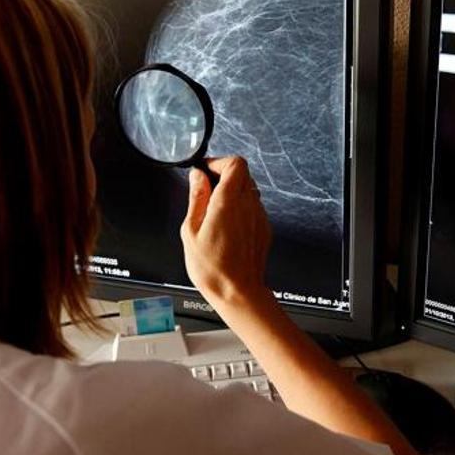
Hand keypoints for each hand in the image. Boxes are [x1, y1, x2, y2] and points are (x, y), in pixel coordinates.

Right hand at [181, 157, 272, 307]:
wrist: (238, 292)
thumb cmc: (214, 268)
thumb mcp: (191, 231)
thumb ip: (196, 198)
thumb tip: (198, 177)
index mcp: (228, 202)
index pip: (235, 163)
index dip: (218, 162)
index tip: (205, 171)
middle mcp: (248, 206)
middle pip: (243, 173)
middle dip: (224, 176)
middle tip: (207, 189)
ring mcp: (259, 217)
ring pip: (249, 190)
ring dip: (233, 192)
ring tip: (215, 211)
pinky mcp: (264, 228)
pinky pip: (253, 207)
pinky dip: (241, 208)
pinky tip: (226, 226)